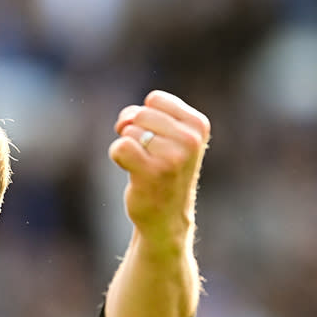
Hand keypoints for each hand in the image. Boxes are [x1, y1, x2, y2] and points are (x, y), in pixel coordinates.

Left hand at [108, 90, 210, 245]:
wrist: (167, 217)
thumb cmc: (164, 171)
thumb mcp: (170, 136)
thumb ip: (149, 115)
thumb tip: (126, 119)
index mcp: (198, 125)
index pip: (155, 99)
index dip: (144, 115)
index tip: (152, 135)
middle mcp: (190, 140)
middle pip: (139, 114)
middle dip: (132, 130)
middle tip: (144, 153)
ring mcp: (172, 157)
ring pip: (129, 131)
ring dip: (127, 147)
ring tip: (142, 165)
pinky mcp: (152, 172)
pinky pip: (120, 147)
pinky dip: (117, 156)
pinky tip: (131, 171)